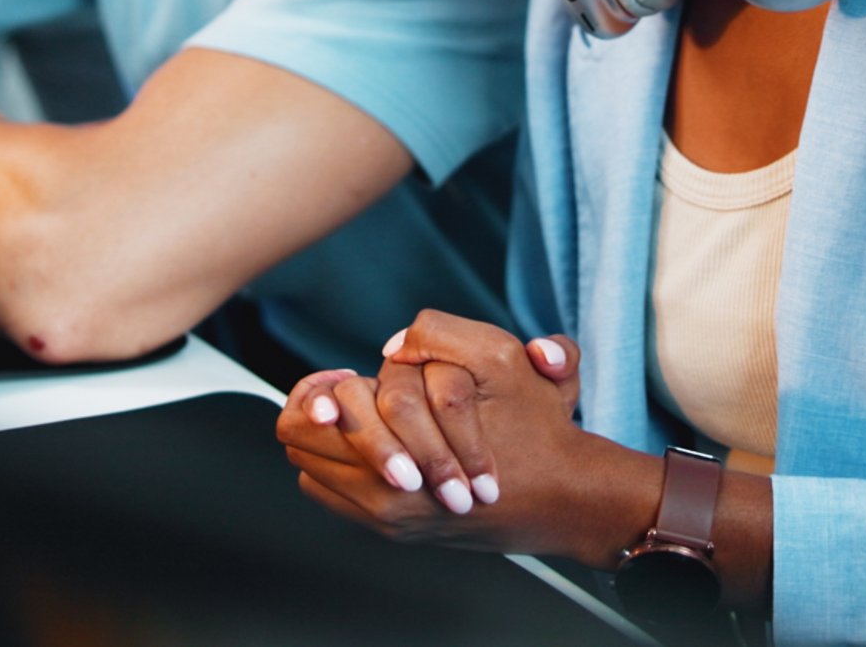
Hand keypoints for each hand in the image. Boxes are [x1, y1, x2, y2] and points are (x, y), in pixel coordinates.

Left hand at [277, 311, 653, 566]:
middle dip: (321, 409)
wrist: (563, 498)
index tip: (345, 376)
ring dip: (329, 438)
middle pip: (302, 440)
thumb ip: (438, 334)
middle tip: (348, 391)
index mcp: (405, 452)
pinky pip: (331, 493)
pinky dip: (338, 466)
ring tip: (359, 416)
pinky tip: (372, 444)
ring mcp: (388, 518)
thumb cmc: (535, 427)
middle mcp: (388, 496)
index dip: (321, 387)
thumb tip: (390, 348)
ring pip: (312, 467)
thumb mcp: (498, 356)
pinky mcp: (395, 530)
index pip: (316, 413)